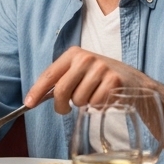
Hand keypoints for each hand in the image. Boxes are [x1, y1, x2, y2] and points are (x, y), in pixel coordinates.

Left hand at [26, 47, 152, 113]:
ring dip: (83, 104)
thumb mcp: (79, 72)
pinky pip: (95, 104)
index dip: (36, 91)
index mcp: (73, 54)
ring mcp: (101, 68)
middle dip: (60, 105)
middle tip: (64, 110)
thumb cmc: (100, 78)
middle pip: (61, 90)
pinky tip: (104, 97)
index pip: (49, 75)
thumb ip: (60, 81)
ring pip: (78, 99)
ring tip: (92, 96)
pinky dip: (97, 106)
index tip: (28, 103)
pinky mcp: (114, 81)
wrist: (134, 81)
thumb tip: (34, 97)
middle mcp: (86, 58)